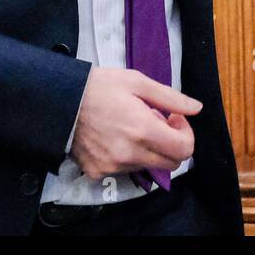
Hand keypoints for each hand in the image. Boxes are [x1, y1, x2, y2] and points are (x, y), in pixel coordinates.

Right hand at [70, 68, 199, 180]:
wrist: (58, 101)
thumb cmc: (99, 87)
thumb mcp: (137, 82)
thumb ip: (170, 98)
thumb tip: (196, 108)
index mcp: (143, 130)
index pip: (184, 150)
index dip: (186, 133)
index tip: (174, 118)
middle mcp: (130, 154)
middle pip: (171, 164)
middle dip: (172, 144)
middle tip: (158, 122)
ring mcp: (113, 167)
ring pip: (147, 166)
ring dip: (149, 149)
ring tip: (132, 127)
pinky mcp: (98, 172)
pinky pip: (125, 170)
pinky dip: (128, 156)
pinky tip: (115, 137)